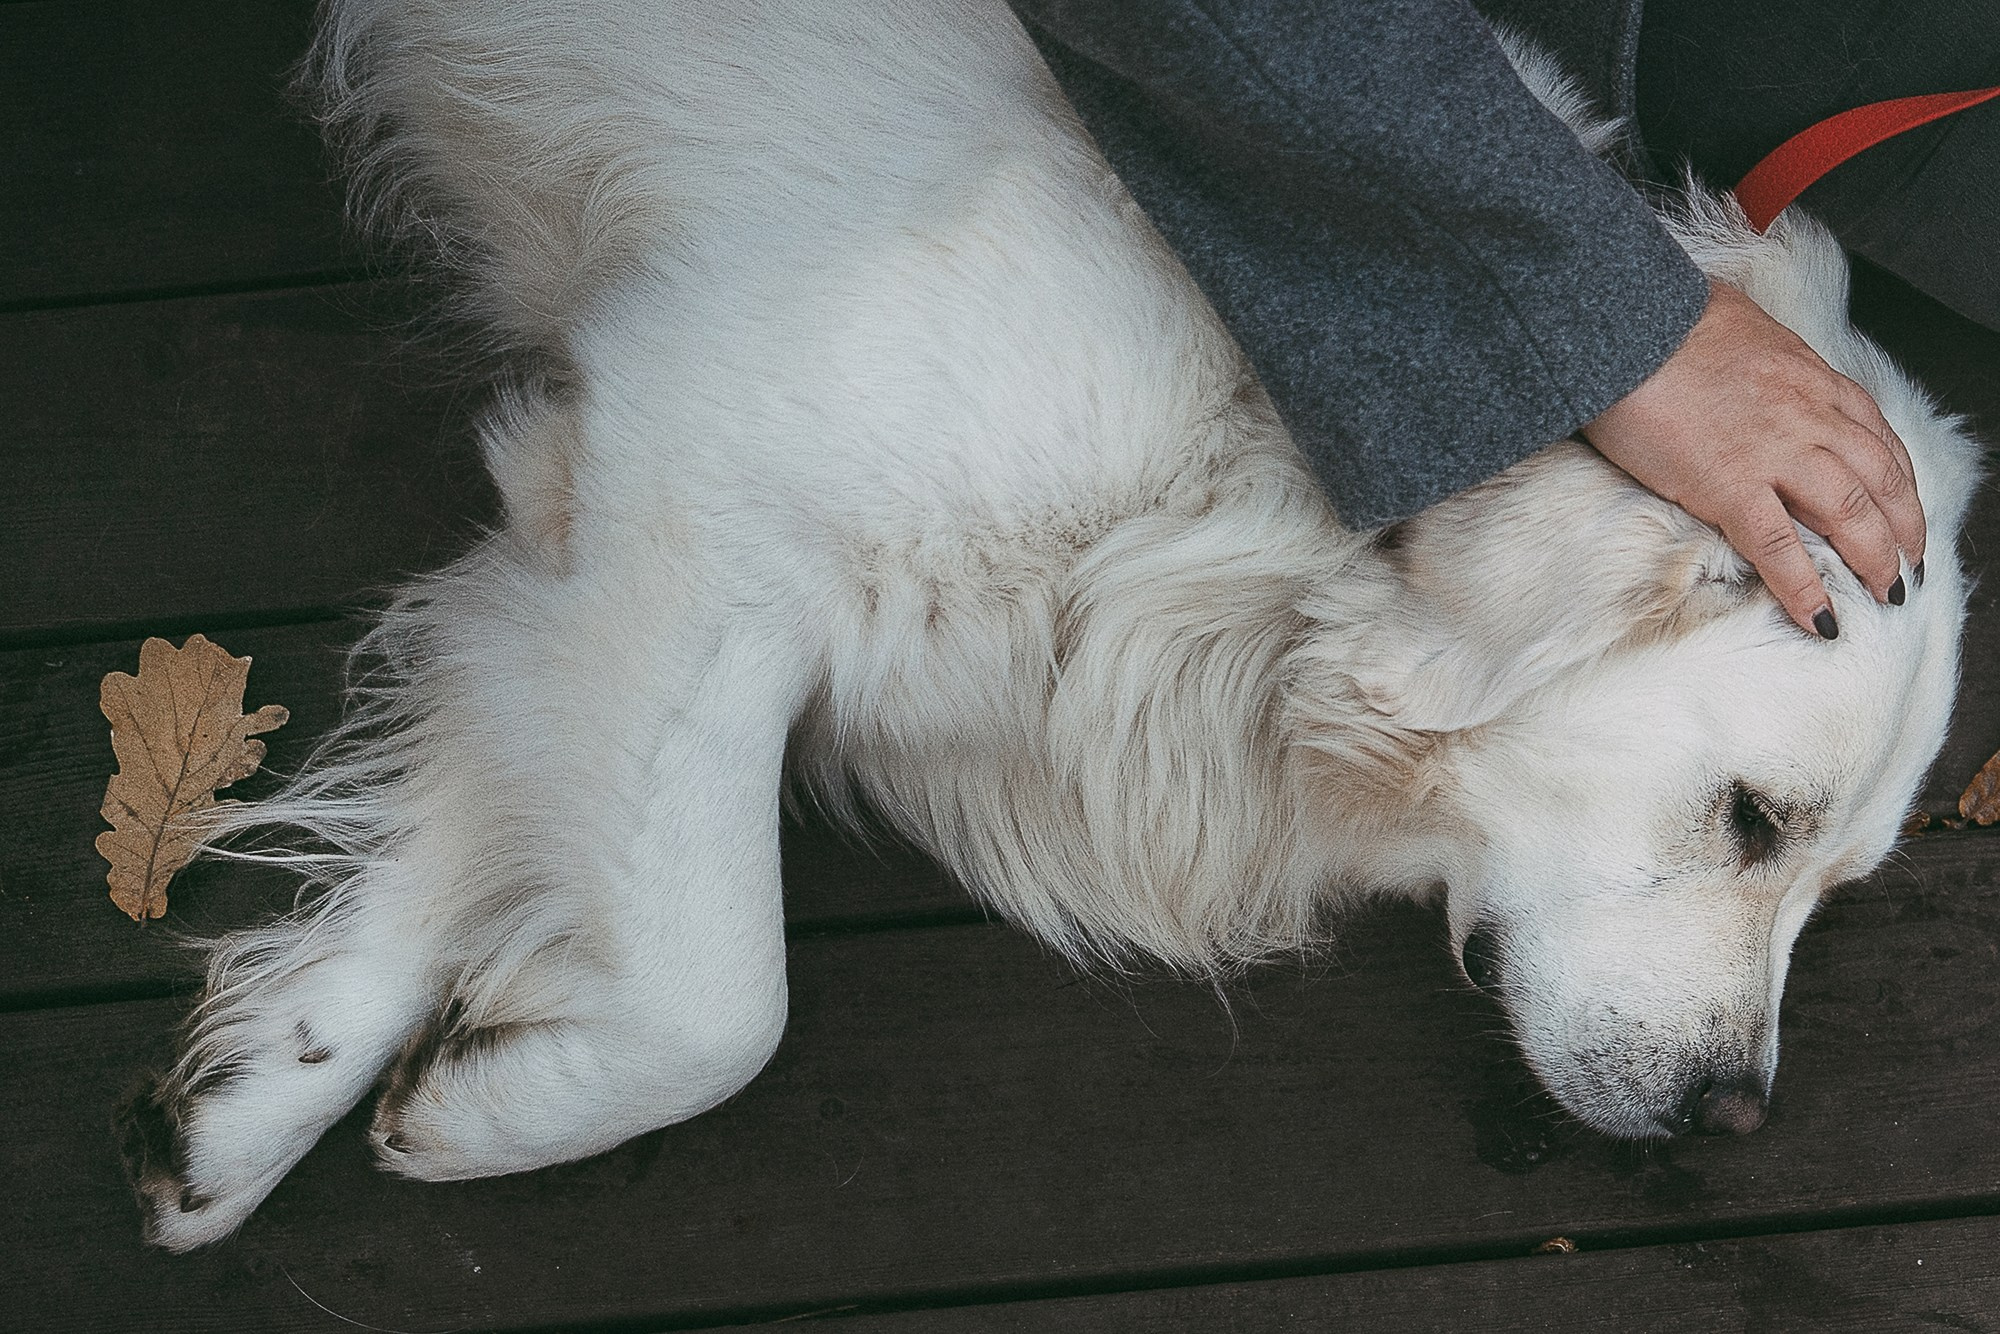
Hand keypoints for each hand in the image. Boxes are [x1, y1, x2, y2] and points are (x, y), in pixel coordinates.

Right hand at [1581, 280, 1924, 638]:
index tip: (1903, 510)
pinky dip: (1805, 588)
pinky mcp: (1729, 485)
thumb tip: (1751, 354)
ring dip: (1876, 560)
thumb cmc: (1670, 319)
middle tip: (1909, 566)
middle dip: (1904, 530)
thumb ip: (1762, 353)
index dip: (1899, 482)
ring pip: (1850, 514)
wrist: (1627, 324)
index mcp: (1813, 379)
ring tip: (1886, 594)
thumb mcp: (1741, 323)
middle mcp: (1810, 415)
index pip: (1878, 438)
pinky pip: (1780, 547)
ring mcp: (1775, 452)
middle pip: (1880, 481)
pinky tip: (1821, 618)